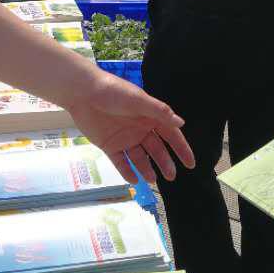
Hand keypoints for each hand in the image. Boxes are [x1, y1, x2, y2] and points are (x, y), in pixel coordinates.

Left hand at [63, 68, 194, 184]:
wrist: (83, 93)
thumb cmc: (114, 92)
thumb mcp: (139, 100)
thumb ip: (160, 112)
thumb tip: (181, 123)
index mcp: (149, 117)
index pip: (170, 135)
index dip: (181, 149)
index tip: (190, 164)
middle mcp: (139, 129)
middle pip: (156, 149)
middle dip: (165, 163)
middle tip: (171, 177)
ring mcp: (124, 138)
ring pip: (139, 158)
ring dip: (146, 169)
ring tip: (152, 180)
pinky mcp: (109, 145)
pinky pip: (120, 161)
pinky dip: (127, 171)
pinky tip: (134, 180)